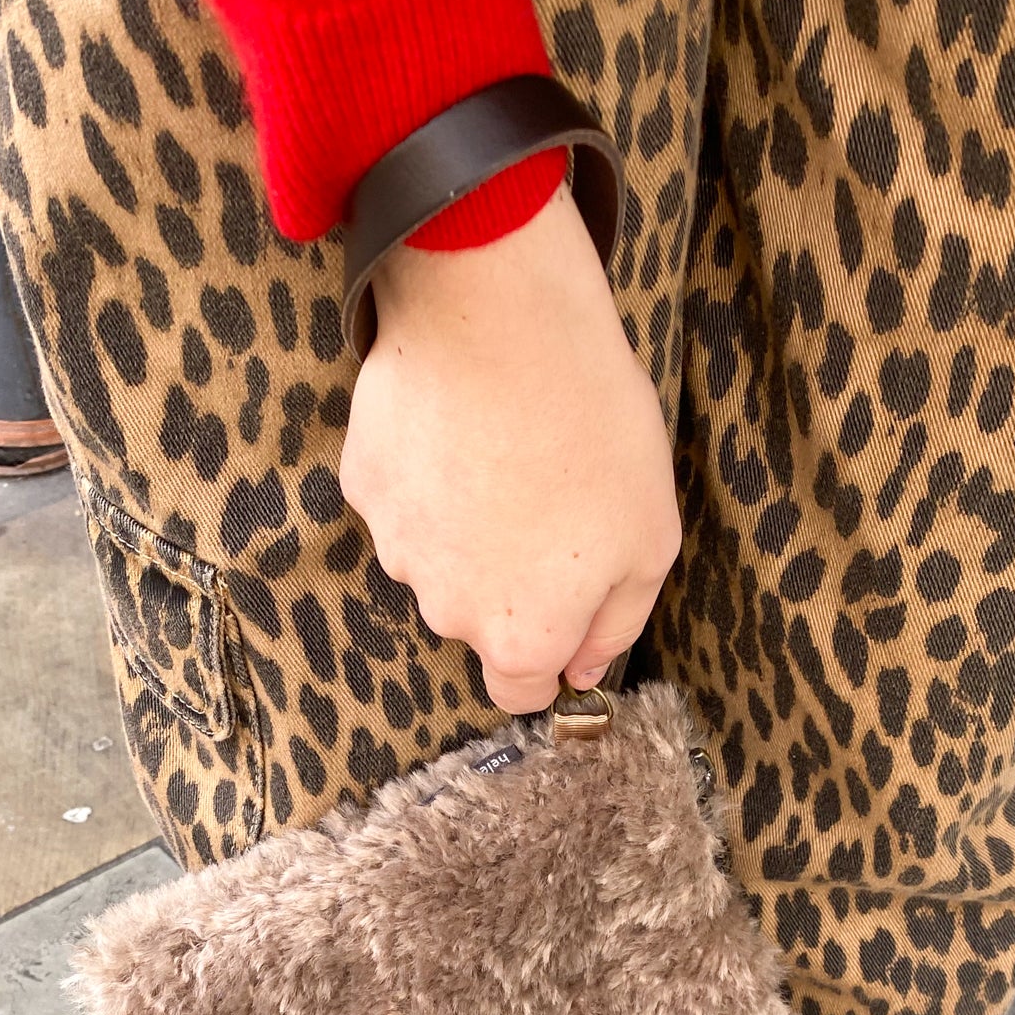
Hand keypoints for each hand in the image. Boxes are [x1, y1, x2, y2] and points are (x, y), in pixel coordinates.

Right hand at [339, 184, 680, 713]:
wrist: (501, 322)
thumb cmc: (592, 431)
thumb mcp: (650, 540)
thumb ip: (616, 623)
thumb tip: (582, 669)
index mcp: (520, 635)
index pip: (518, 692)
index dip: (547, 662)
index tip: (567, 615)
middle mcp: (446, 609)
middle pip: (478, 620)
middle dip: (511, 582)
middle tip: (553, 501)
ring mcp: (396, 546)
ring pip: (438, 559)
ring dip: (469, 527)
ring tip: (510, 452)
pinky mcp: (364, 484)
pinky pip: (404, 498)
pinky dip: (430, 475)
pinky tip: (463, 425)